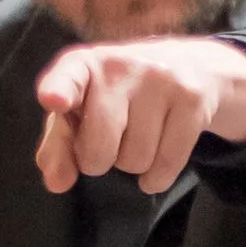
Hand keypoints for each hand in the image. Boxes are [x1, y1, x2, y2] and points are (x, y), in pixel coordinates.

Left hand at [33, 35, 245, 197]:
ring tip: (139, 136)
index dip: (59, 90)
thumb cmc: (121, 94)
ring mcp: (160, 80)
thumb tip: (56, 182)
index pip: (68, 77)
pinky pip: (166, 166)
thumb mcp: (83, 108)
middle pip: (99, 148)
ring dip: (132, 164)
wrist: (192, 65)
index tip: (53, 100)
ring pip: (135, 162)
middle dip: (99, 160)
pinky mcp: (192, 100)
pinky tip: (158, 154)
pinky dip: (157, 177)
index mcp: (84, 65)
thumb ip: (60, 144)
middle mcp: (122, 66)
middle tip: (110, 141)